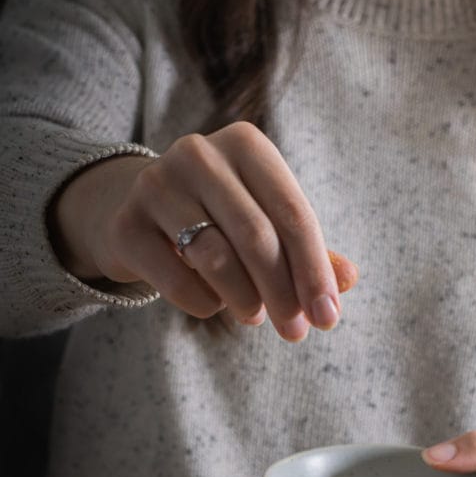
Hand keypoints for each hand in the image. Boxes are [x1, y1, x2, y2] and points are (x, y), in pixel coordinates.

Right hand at [51, 122, 357, 339]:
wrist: (141, 212)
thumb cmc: (223, 218)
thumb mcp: (270, 223)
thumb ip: (310, 251)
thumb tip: (349, 280)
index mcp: (246, 144)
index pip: (293, 214)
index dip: (315, 272)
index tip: (327, 318)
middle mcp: (199, 153)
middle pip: (257, 237)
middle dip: (284, 294)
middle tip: (296, 332)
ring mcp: (155, 184)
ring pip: (216, 259)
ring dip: (245, 300)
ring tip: (254, 314)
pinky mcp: (126, 224)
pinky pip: (177, 281)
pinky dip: (204, 303)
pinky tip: (213, 303)